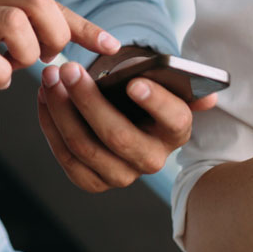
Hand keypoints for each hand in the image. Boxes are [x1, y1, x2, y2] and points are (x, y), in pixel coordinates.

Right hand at [0, 0, 118, 90]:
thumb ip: (15, 29)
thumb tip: (58, 44)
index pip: (48, 0)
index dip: (83, 24)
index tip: (112, 46)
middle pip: (37, 0)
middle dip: (54, 34)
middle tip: (46, 60)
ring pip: (13, 22)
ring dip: (27, 52)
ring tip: (20, 68)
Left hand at [35, 56, 220, 192]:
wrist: (129, 122)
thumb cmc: (145, 97)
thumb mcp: (165, 87)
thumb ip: (183, 87)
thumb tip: (209, 97)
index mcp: (176, 132)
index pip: (174, 118)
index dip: (156, 102)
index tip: (135, 83)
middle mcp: (152, 160)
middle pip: (118, 135)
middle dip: (88, 100)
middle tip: (68, 69)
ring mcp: (121, 175)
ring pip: (85, 147)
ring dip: (61, 110)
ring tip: (50, 78)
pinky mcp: (93, 182)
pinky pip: (66, 157)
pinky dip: (50, 125)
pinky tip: (43, 98)